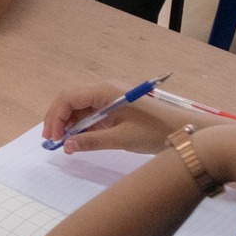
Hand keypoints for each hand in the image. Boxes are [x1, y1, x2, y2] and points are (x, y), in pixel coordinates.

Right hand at [42, 81, 200, 154]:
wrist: (184, 130)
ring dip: (68, 123)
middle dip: (58, 119)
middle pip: (71, 100)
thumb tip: (66, 146)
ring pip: (79, 107)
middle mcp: (104, 90)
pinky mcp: (115, 108)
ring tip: (62, 142)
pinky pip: (91, 113)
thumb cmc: (155, 132)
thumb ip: (91, 141)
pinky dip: (81, 125)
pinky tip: (77, 139)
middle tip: (51, 141)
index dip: (56, 117)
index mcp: (105, 91)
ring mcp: (110, 98)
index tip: (53, 139)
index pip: (69, 98)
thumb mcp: (122, 139)